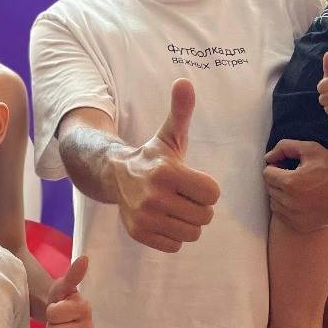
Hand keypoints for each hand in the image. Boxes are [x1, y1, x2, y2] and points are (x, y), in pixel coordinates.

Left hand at [44, 255, 92, 327]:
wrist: (59, 315)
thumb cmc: (60, 299)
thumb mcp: (62, 285)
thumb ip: (73, 275)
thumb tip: (84, 259)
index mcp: (85, 308)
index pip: (54, 314)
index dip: (50, 311)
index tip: (56, 307)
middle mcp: (89, 327)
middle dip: (49, 326)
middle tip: (55, 321)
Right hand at [113, 79, 220, 252]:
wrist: (115, 176)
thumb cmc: (152, 157)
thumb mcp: (169, 134)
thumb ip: (181, 110)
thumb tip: (185, 81)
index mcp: (167, 172)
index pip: (212, 193)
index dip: (206, 188)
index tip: (192, 181)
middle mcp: (154, 196)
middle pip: (204, 215)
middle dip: (198, 206)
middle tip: (182, 194)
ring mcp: (145, 217)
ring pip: (192, 233)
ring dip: (188, 222)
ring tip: (174, 207)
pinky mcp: (139, 234)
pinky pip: (175, 245)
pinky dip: (173, 235)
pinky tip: (163, 219)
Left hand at [263, 139, 327, 231]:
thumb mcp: (311, 149)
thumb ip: (285, 147)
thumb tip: (267, 158)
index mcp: (291, 183)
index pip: (267, 173)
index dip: (276, 166)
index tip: (288, 165)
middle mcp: (291, 202)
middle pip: (269, 188)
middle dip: (278, 179)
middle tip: (295, 175)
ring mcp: (295, 217)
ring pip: (273, 202)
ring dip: (281, 194)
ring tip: (299, 187)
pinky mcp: (300, 226)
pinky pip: (281, 215)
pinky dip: (286, 207)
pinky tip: (301, 200)